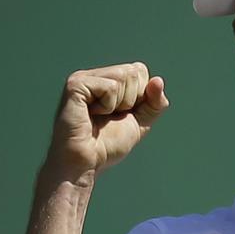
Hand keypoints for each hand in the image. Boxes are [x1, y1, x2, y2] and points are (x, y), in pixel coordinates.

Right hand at [46, 62, 168, 179]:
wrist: (85, 163)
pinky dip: (108, 106)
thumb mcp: (140, 122)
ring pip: (124, 76)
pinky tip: (92, 115)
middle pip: (135, 71)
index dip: (141, 96)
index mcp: (107, 81)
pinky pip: (110, 87)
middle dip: (132, 100)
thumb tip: (158, 80)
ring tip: (100, 116)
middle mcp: (95, 76)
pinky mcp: (76, 85)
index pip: (140, 70)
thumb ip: (154, 103)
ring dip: (120, 104)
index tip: (122, 114)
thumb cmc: (107, 145)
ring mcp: (83, 78)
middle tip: (110, 117)